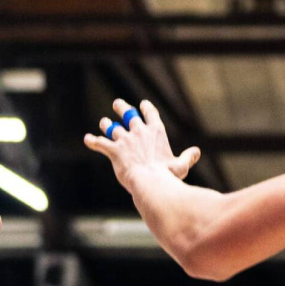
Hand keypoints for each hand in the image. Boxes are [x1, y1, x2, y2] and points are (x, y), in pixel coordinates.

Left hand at [84, 99, 201, 192]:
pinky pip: (100, 143)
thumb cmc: (168, 175)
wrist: (151, 182)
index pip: (151, 114)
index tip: (143, 104)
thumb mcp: (182, 166)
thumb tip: (197, 151)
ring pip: (113, 128)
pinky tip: (87, 139)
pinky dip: (93, 141)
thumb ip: (189, 157)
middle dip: (122, 108)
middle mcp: (140, 131)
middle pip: (129, 115)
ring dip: (107, 125)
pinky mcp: (114, 151)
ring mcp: (125, 140)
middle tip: (118, 103)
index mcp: (156, 132)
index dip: (146, 108)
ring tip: (104, 122)